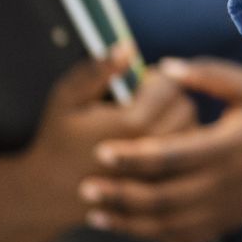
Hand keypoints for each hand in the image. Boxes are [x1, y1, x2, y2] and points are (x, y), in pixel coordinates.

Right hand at [22, 47, 192, 222]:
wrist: (50, 194)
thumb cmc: (56, 140)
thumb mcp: (66, 99)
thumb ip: (97, 71)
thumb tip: (128, 47)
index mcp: (132, 123)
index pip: (171, 85)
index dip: (159, 77)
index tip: (141, 81)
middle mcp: (153, 148)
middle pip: (186, 106)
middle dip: (170, 96)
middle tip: (145, 99)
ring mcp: (160, 171)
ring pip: (191, 131)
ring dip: (177, 119)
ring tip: (149, 119)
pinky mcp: (162, 187)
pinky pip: (187, 157)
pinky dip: (179, 144)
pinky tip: (153, 142)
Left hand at [77, 57, 241, 241]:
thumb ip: (208, 75)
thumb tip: (164, 69)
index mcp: (232, 145)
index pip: (174, 155)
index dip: (135, 156)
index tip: (101, 151)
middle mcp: (229, 183)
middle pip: (164, 196)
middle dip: (121, 193)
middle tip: (85, 186)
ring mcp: (225, 209)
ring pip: (168, 223)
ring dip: (127, 219)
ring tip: (92, 209)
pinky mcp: (221, 224)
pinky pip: (178, 236)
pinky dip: (145, 234)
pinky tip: (118, 223)